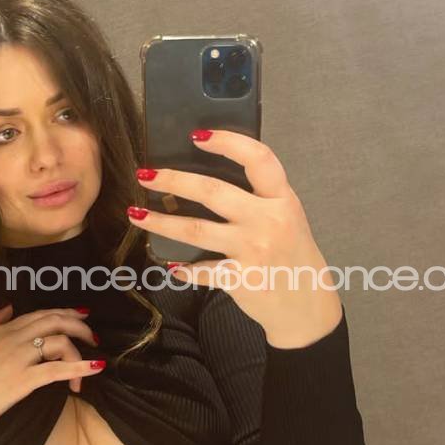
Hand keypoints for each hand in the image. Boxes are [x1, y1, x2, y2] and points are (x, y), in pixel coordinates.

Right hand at [0, 305, 102, 444]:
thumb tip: (9, 307)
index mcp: (2, 330)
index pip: (40, 315)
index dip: (65, 312)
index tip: (82, 315)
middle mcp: (13, 339)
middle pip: (54, 322)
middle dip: (79, 325)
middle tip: (93, 336)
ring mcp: (19, 359)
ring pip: (59, 342)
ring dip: (80, 351)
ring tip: (92, 361)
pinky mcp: (23, 380)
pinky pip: (57, 369)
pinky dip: (79, 368)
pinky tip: (94, 369)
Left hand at [129, 129, 342, 348]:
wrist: (308, 308)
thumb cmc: (294, 258)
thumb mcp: (288, 219)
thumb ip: (261, 199)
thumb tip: (210, 181)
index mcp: (282, 199)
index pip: (258, 158)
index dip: (227, 142)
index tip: (197, 136)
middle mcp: (269, 220)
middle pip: (212, 191)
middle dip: (173, 180)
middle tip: (145, 175)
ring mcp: (253, 250)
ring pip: (196, 230)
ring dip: (160, 222)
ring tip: (136, 214)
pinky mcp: (241, 279)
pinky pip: (202, 270)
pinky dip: (183, 269)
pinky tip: (170, 265)